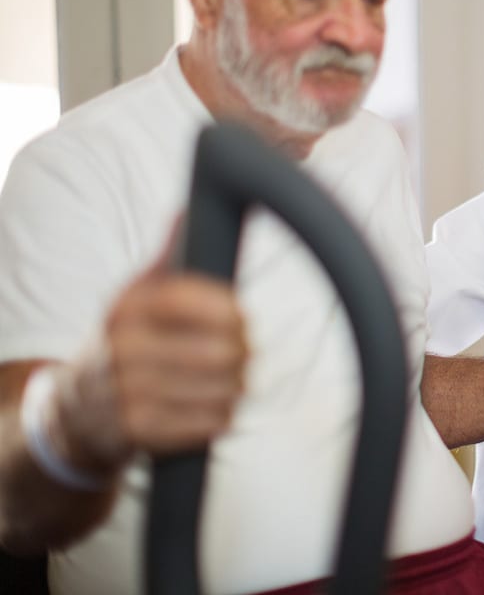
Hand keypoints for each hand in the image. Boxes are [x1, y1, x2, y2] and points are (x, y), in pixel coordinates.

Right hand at [51, 266, 247, 478]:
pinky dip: (224, 414)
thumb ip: (168, 257)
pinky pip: (209, 422)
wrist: (76, 408)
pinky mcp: (140, 432)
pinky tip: (220, 404)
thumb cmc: (125, 342)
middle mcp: (121, 350)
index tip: (244, 315)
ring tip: (238, 378)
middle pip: (215, 350)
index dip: (227, 309)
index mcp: (125, 309)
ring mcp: (128, 394)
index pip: (185, 300)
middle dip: (243, 352)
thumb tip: (188, 209)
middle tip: (248, 351)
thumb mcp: (135, 297)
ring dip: (239, 384)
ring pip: (219, 388)